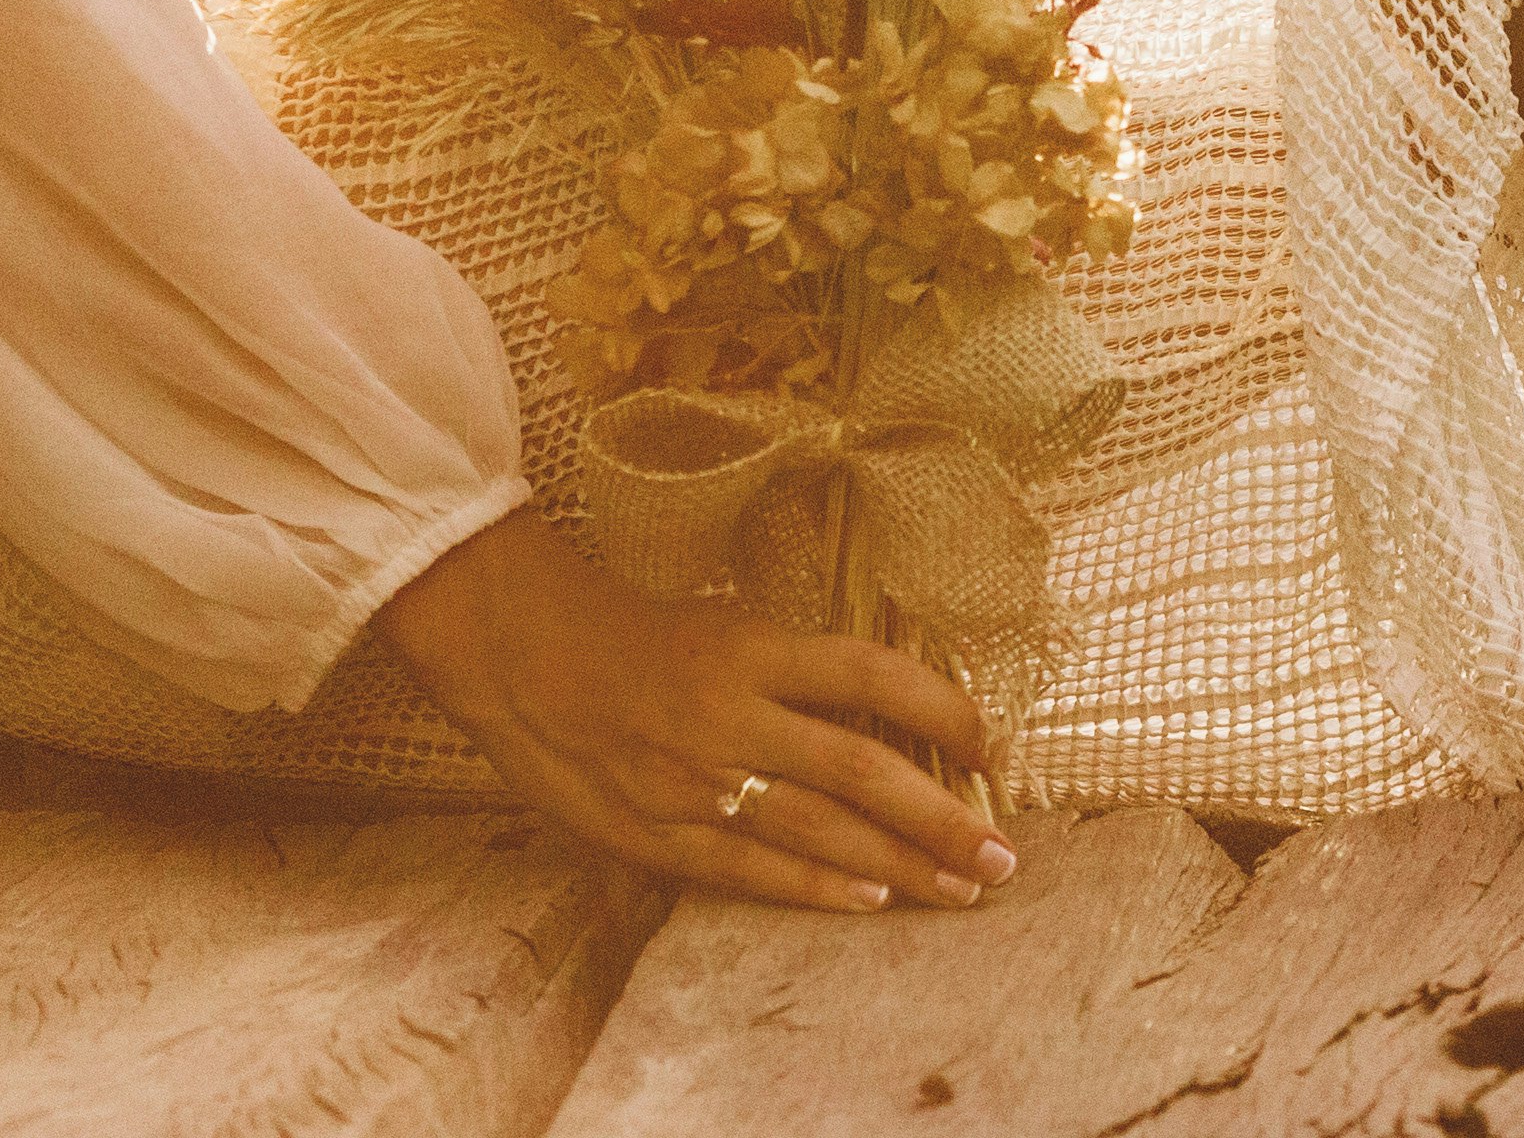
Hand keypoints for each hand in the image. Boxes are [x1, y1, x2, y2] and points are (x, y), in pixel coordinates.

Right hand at [374, 509, 1017, 914]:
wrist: (519, 653)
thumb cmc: (631, 633)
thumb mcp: (724, 624)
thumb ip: (794, 670)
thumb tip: (885, 714)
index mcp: (753, 649)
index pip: (875, 678)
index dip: (945, 712)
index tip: (992, 747)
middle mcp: (733, 714)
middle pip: (864, 772)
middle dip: (944, 820)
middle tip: (1004, 854)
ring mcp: (696, 781)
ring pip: (821, 832)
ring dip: (902, 865)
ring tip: (961, 889)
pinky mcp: (659, 832)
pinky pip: (754, 871)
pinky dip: (819, 888)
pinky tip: (873, 900)